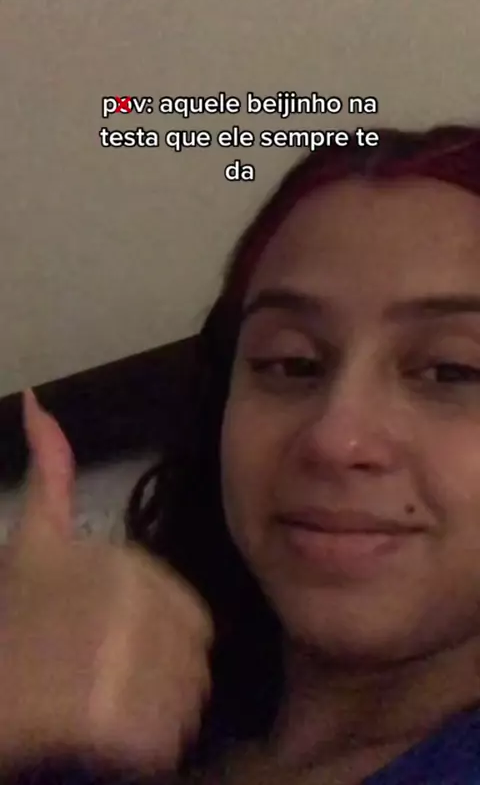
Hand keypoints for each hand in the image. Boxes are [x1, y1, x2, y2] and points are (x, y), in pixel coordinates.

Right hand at [0, 390, 212, 775]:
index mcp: (128, 563)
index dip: (150, 641)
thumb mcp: (30, 541)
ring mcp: (134, 668)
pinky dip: (143, 748)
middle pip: (188, 655)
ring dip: (151, 711)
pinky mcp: (127, 732)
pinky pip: (166, 741)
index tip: (103, 653)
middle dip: (154, 675)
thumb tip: (37, 402)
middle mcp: (140, 608)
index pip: (187, 617)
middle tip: (95, 685)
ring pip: (183, 699)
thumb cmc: (9, 621)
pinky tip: (103, 743)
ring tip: (95, 710)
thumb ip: (48, 473)